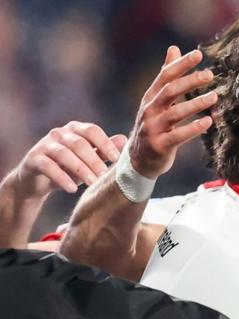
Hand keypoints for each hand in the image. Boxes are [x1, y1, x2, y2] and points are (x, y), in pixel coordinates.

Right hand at [5, 121, 125, 197]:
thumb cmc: (70, 168)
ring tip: (92, 183)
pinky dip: (61, 177)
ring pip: (64, 154)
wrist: (39, 181)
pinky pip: (48, 166)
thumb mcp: (89, 161)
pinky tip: (72, 189)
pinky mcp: (33, 158)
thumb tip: (124, 139)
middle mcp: (59, 133)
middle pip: (79, 143)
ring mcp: (44, 144)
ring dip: (80, 169)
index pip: (92, 130)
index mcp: (75, 130)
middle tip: (104, 176)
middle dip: (94, 160)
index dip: (105, 143)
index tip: (116, 159)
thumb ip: (103, 151)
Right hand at [128, 46, 217, 178]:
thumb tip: (174, 48)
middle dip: (189, 81)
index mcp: (151, 97)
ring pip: (175, 113)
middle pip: (170, 91)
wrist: (139, 159)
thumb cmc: (154, 126)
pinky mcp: (160, 145)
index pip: (165, 76)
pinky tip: (208, 121)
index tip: (198, 54)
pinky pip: (178, 135)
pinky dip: (193, 128)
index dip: (181, 64)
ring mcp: (153, 128)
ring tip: (215, 97)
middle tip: (210, 74)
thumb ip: (167, 76)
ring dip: (195, 104)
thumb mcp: (158, 100)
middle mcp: (150, 110)